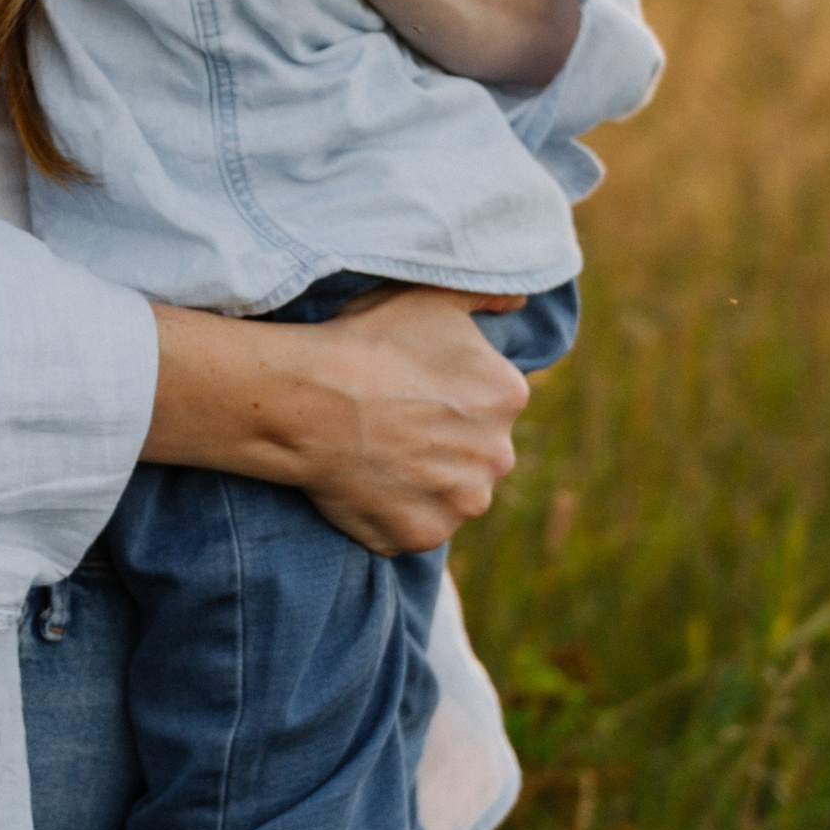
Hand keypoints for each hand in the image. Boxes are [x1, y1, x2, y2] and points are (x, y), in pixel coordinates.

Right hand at [144, 284, 528, 552]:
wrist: (310, 397)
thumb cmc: (368, 340)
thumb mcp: (432, 296)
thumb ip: (487, 293)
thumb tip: (520, 302)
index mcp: (508, 396)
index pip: (488, 403)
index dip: (446, 395)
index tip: (409, 388)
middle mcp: (498, 456)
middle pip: (474, 453)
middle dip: (443, 444)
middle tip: (392, 423)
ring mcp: (460, 503)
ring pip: (449, 494)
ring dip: (423, 482)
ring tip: (377, 455)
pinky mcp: (421, 536)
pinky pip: (412, 527)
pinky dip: (393, 514)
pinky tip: (364, 483)